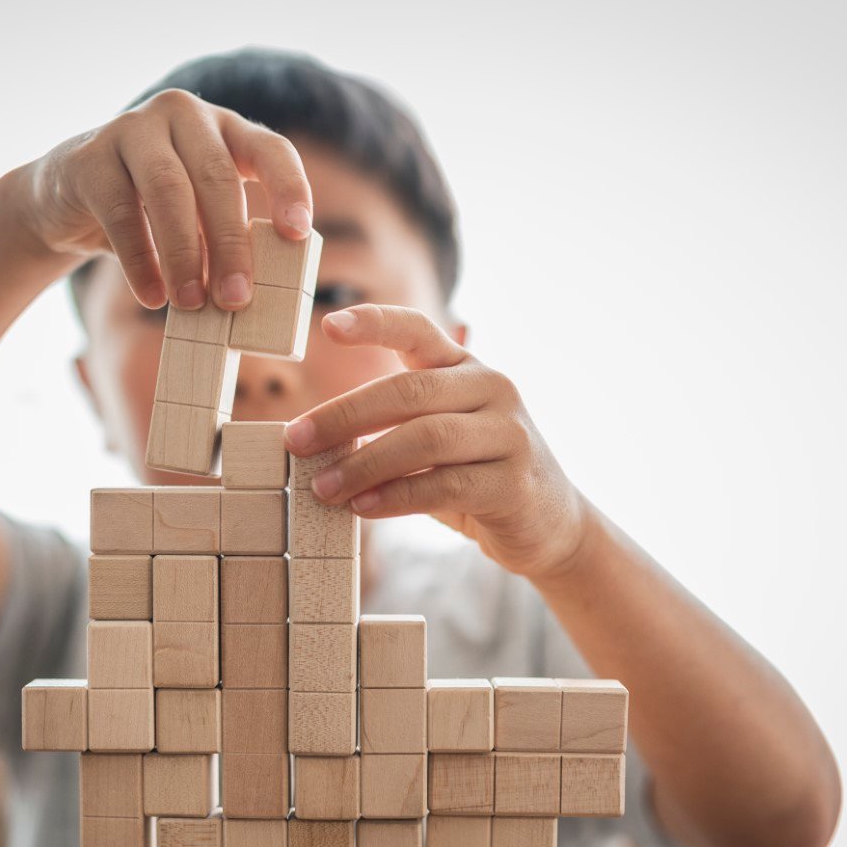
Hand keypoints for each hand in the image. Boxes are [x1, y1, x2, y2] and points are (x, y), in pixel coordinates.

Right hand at [15, 88, 312, 311]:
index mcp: (225, 128)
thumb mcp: (197, 215)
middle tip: (237, 299)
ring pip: (169, 190)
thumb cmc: (150, 211)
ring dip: (185, 254)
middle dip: (230, 243)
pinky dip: (140, 261)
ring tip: (193, 303)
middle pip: (217, 176)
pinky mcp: (90, 158)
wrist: (66, 197)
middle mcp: (183, 115)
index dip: (289, 189)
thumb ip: (225, 239)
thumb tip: (252, 297)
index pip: (271, 149)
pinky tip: (152, 297)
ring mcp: (133, 129)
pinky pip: (121, 212)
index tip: (298, 235)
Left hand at [283, 305, 593, 582]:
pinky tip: (362, 507)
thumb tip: (315, 439)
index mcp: (465, 368)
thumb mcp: (437, 437)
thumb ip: (392, 426)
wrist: (549, 523)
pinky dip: (395, 497)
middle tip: (296, 440)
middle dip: (344, 415)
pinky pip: (442, 485)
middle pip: (408, 391)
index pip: (419, 329)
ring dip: (364, 464)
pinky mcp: (512, 483)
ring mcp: (508, 434)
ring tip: (322, 487)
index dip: (374, 323)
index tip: (328, 326)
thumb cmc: (475, 474)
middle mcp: (492, 388)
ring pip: (425, 439)